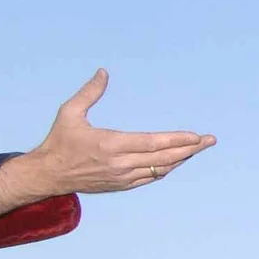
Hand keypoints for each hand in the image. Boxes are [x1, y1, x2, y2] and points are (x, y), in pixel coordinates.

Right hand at [21, 70, 214, 195]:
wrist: (48, 175)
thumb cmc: (59, 141)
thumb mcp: (69, 112)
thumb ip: (89, 92)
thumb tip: (104, 72)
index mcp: (110, 145)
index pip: (152, 143)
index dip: (177, 140)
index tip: (196, 136)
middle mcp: (120, 165)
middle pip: (163, 158)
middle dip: (190, 149)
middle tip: (210, 140)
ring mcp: (121, 178)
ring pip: (159, 170)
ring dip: (180, 159)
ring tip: (197, 148)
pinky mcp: (120, 186)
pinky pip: (150, 178)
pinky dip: (165, 169)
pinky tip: (176, 161)